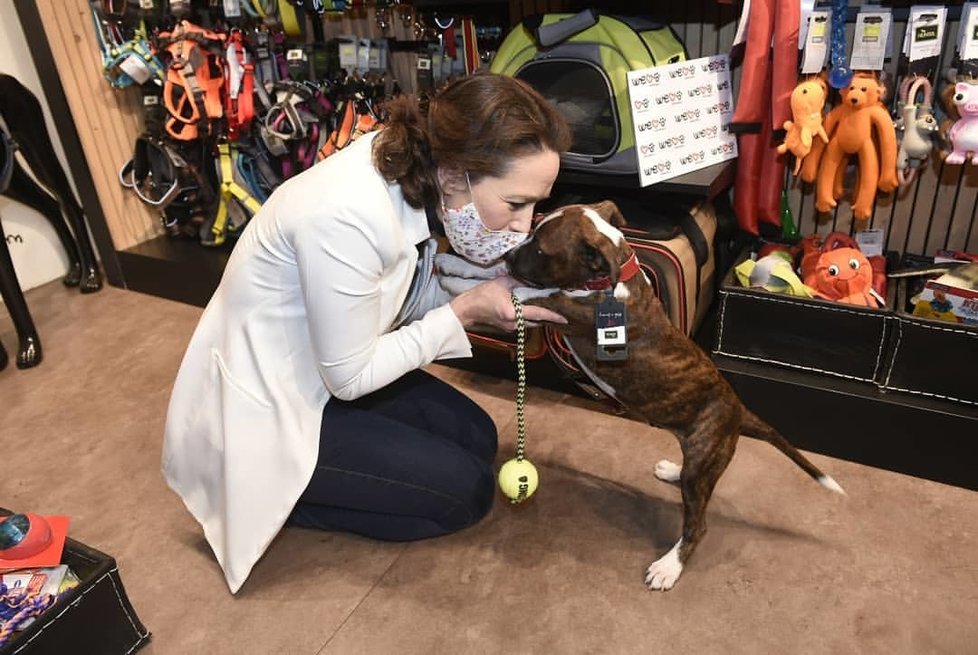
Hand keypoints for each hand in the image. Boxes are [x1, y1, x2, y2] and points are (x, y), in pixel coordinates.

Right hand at [450, 276, 566, 330]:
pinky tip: (532, 307)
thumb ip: (518, 280)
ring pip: (531, 323)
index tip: (565, 318)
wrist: (466, 310)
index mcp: (513, 312)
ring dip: (539, 316)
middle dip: (548, 316)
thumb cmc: (481, 296)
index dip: (553, 316)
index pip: (538, 314)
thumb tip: (533, 277)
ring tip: (548, 306)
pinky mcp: (508, 327)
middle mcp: (514, 323)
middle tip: (559, 308)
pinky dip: (529, 316)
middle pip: (537, 321)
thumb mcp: (501, 283)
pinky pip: (524, 323)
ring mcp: (511, 327)